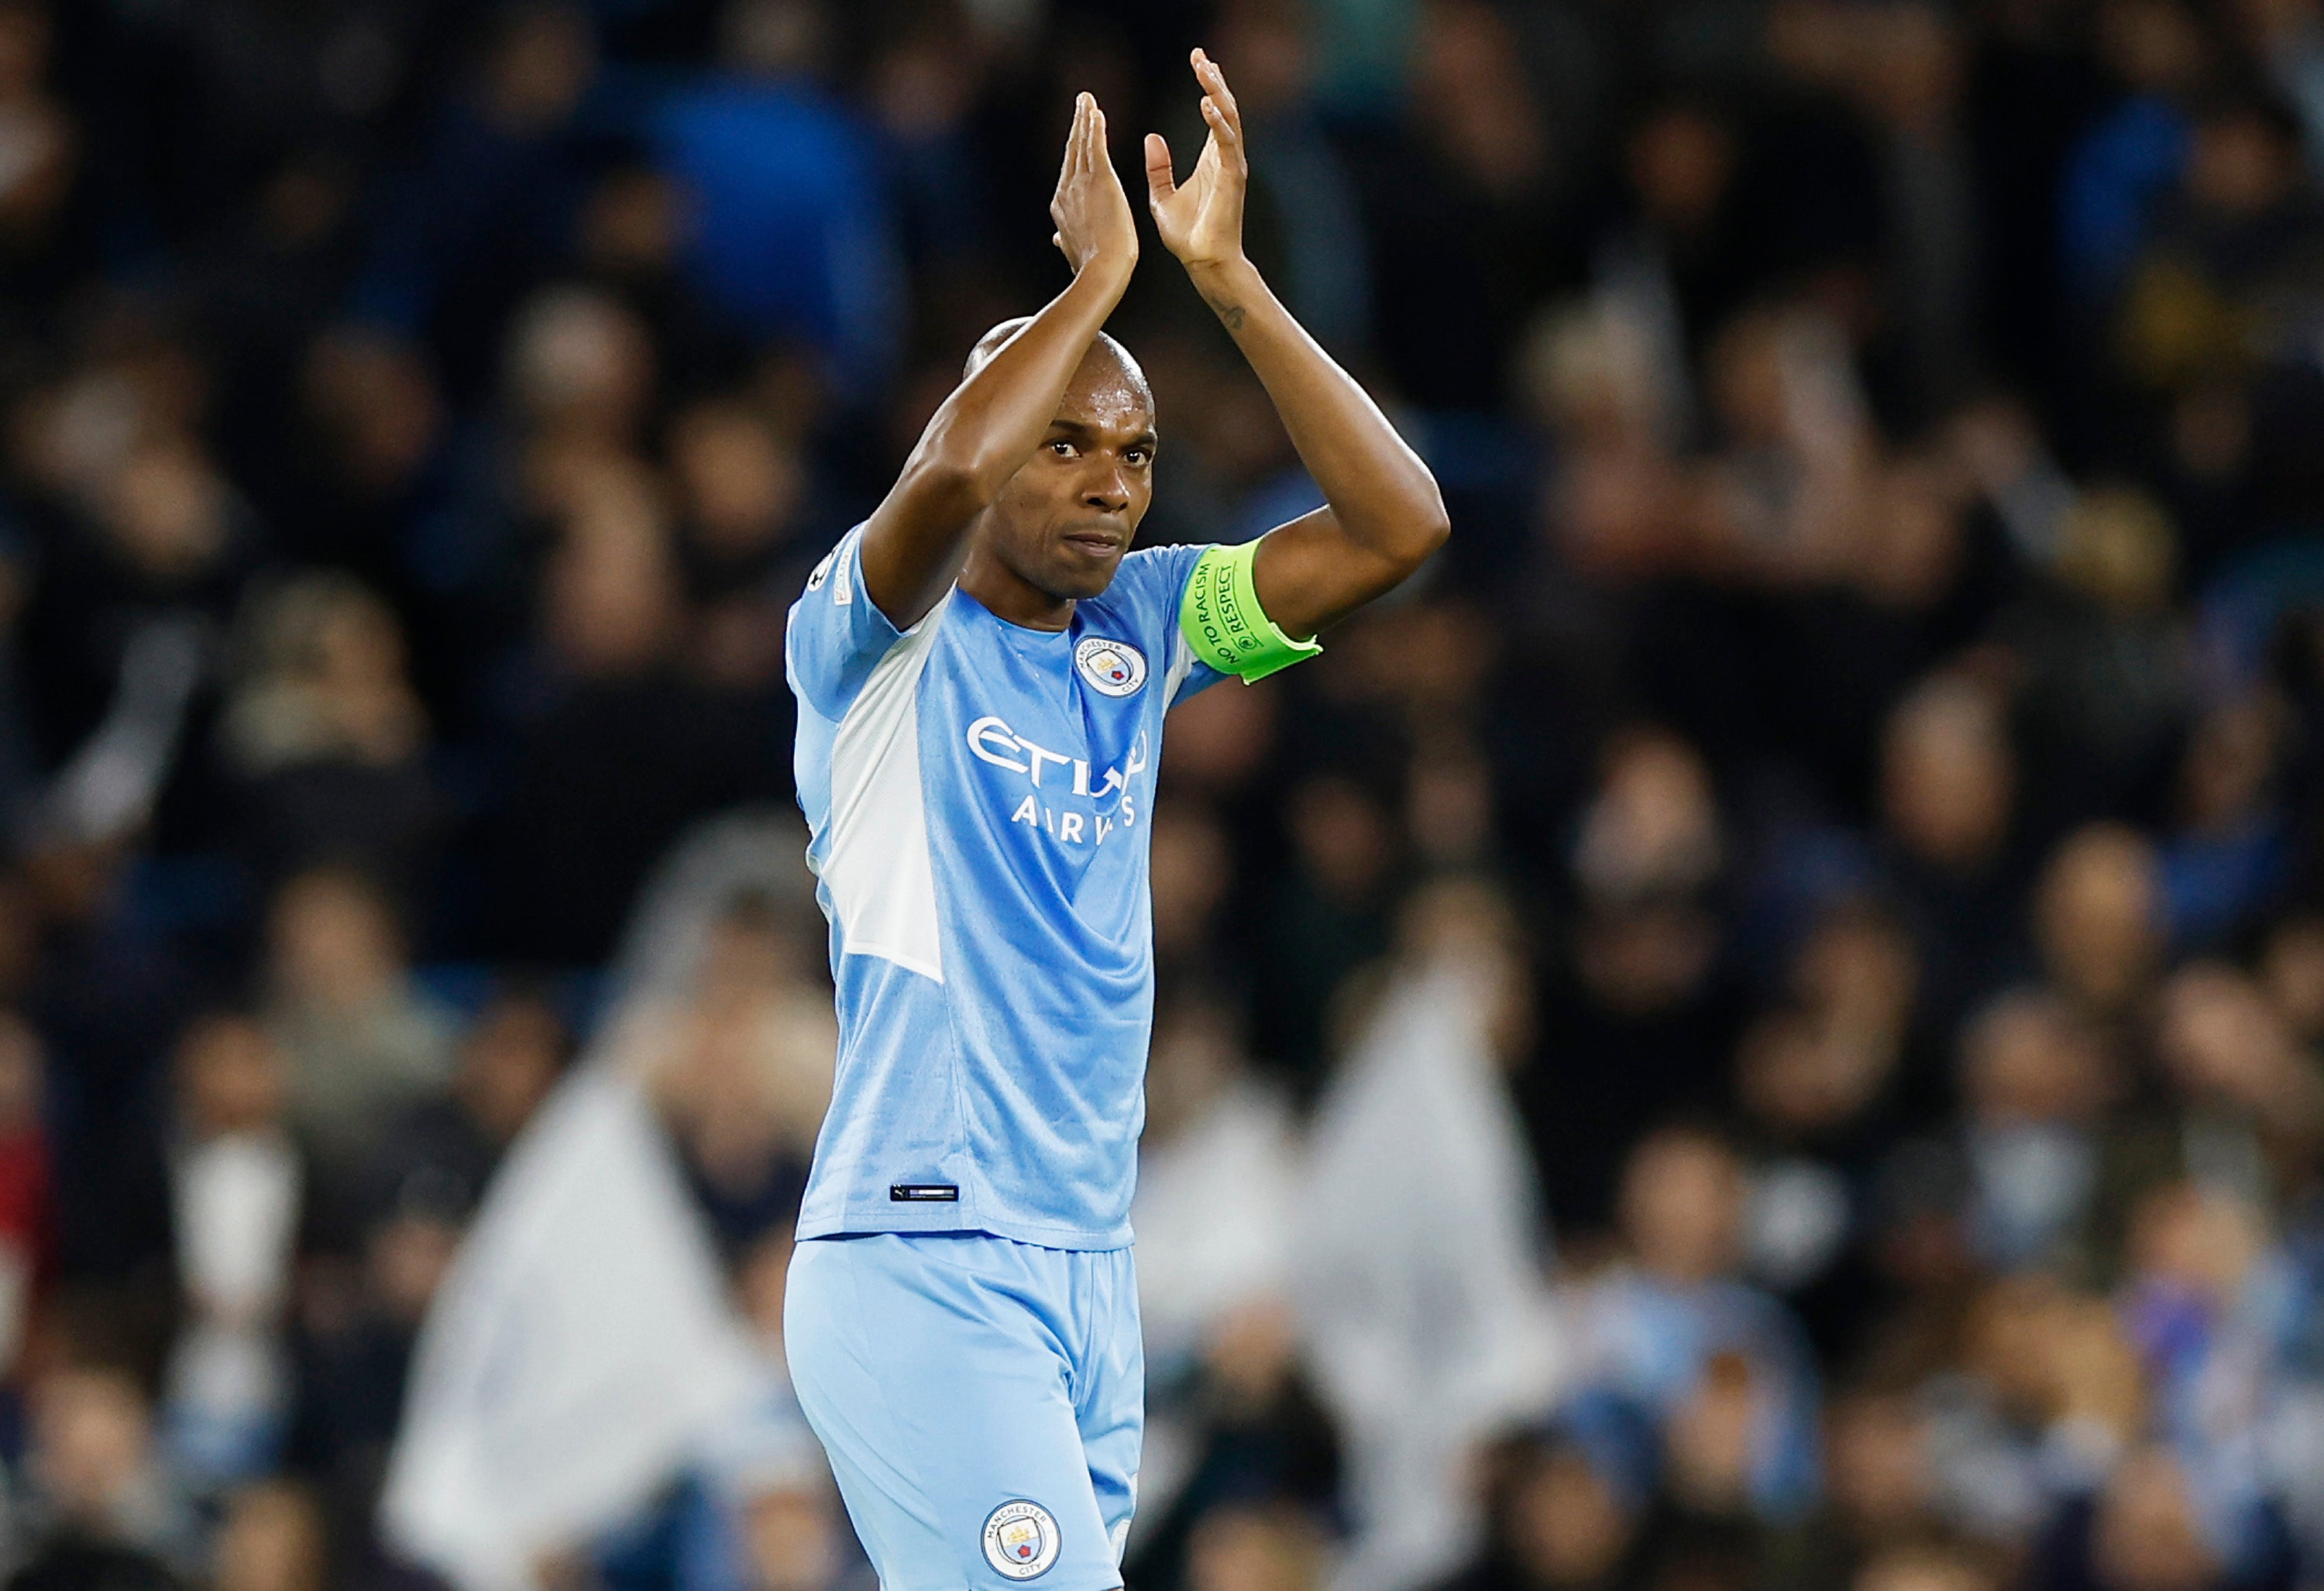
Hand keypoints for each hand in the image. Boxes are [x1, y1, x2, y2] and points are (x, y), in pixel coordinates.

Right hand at [1051, 92, 1137, 281]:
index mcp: (1062, 206)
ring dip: (1085, 118)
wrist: (1101, 271)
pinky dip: (1095, 127)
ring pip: (1083, 143)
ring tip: (1088, 100)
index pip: (1069, 171)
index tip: (1078, 134)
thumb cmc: (1093, 267)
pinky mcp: (1101, 180)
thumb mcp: (1073, 251)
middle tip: (1082, 103)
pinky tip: (1096, 111)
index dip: (1074, 149)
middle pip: (1072, 150)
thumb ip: (1065, 240)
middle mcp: (1067, 190)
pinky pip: (1096, 147)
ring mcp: (1081, 184)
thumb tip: (1056, 238)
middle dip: (1077, 124)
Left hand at [1145, 49, 1247, 275]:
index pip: (1213, 112)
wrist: (1202, 262)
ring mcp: (1231, 167)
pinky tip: (1208, 104)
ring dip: (1217, 93)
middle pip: (1223, 108)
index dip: (1207, 85)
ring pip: (1229, 120)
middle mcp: (1224, 158)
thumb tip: (1151, 137)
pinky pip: (1226, 145)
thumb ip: (1158, 167)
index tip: (1197, 59)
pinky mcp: (1231, 179)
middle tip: (1200, 55)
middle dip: (1213, 79)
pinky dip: (1218, 123)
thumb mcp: (1162, 196)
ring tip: (1205, 69)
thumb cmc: (1187, 235)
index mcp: (1210, 158)